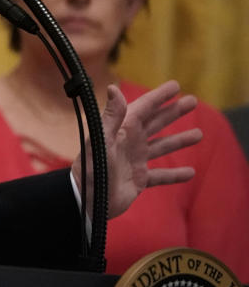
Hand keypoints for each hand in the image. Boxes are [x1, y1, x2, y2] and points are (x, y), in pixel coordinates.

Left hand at [72, 80, 201, 217]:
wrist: (87, 200)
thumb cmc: (93, 168)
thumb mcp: (102, 140)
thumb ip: (111, 116)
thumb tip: (113, 88)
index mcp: (123, 130)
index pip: (144, 108)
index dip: (159, 96)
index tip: (175, 86)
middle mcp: (130, 142)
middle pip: (156, 123)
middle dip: (173, 112)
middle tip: (193, 101)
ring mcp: (135, 161)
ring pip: (162, 147)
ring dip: (179, 140)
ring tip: (199, 134)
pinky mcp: (139, 180)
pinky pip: (161, 176)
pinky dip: (175, 174)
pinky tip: (190, 173)